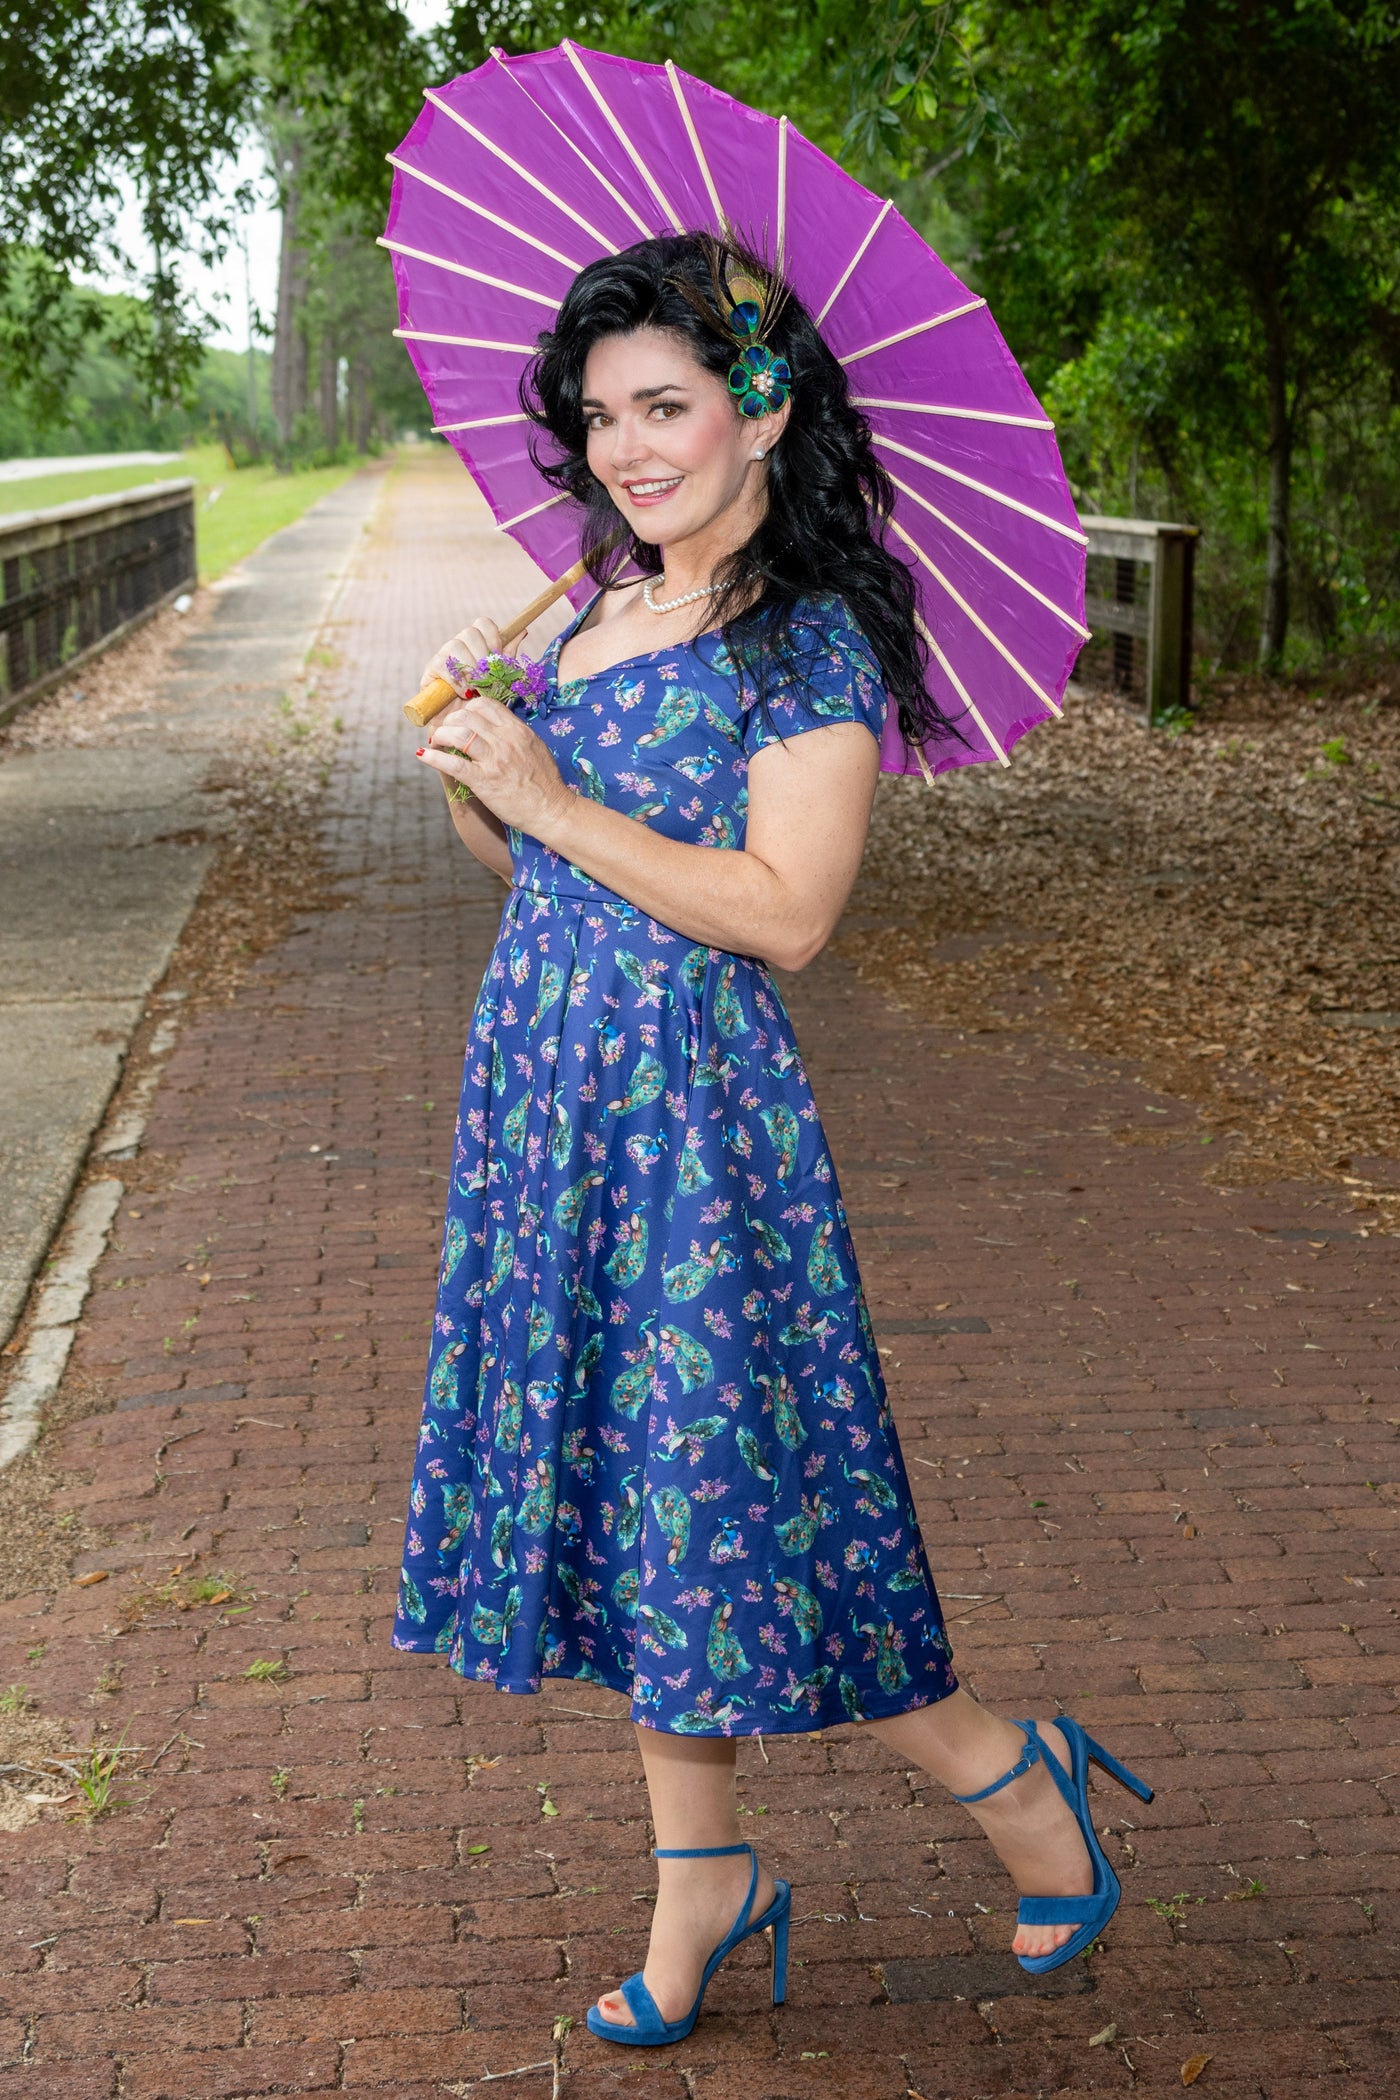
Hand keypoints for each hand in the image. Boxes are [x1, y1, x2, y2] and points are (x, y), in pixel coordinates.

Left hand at [418, 691, 570, 837]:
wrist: (551, 810)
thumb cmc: (545, 783)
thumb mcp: (535, 748)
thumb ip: (515, 735)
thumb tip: (494, 727)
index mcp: (518, 730)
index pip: (485, 705)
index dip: (467, 709)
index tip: (461, 720)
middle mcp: (505, 741)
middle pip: (466, 716)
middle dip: (450, 721)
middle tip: (445, 732)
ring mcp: (494, 761)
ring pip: (457, 734)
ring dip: (440, 736)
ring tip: (436, 743)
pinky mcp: (484, 781)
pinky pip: (453, 764)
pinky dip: (434, 758)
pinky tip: (424, 756)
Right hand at [419, 615, 502, 721]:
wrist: (463, 726)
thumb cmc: (483, 702)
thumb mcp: (501, 679)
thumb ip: (508, 657)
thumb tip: (522, 632)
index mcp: (477, 644)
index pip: (483, 624)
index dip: (493, 637)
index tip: (498, 656)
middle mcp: (459, 646)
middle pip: (470, 633)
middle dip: (482, 655)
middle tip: (487, 676)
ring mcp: (443, 656)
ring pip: (455, 645)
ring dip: (469, 667)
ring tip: (476, 687)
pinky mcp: (431, 670)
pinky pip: (442, 664)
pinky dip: (456, 679)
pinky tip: (464, 692)